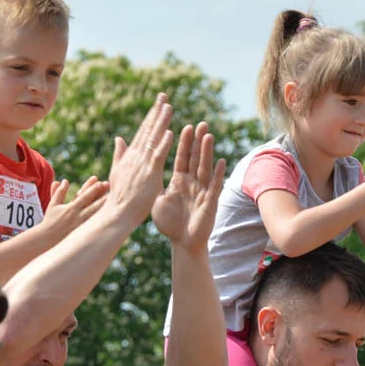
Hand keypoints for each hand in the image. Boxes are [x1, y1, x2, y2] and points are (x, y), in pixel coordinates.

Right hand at [41, 176, 109, 236]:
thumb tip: (64, 181)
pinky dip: (103, 219)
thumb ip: (59, 192)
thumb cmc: (50, 221)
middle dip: (102, 195)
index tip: (99, 181)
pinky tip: (112, 215)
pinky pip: (95, 225)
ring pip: (97, 215)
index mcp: (71, 208)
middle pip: (93, 204)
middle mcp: (78, 216)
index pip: (83, 196)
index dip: (91, 188)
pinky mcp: (84, 233)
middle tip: (111, 188)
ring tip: (115, 200)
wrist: (47, 240)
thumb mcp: (53, 205)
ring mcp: (83, 225)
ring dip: (105, 207)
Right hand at [106, 93, 174, 222]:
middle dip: (156, 112)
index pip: (142, 132)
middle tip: (164, 96)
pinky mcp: (149, 174)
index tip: (158, 104)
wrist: (117, 213)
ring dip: (161, 122)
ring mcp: (142, 164)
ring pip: (153, 139)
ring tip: (169, 107)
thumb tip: (118, 138)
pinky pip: (158, 156)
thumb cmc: (119, 197)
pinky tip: (170, 132)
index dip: (150, 117)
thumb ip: (119, 154)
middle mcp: (135, 156)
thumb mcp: (118, 171)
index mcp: (130, 156)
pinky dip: (163, 144)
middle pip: (148, 130)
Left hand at [152, 122, 225, 251]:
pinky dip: (218, 174)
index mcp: (179, 181)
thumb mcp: (158, 201)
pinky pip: (215, 185)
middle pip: (195, 158)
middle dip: (197, 141)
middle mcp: (192, 182)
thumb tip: (143, 172)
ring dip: (207, 152)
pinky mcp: (210, 201)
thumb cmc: (169, 224)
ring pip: (205, 167)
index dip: (183, 143)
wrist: (182, 242)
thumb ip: (154, 185)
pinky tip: (221, 161)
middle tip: (200, 123)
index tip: (184, 126)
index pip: (182, 158)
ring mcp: (202, 190)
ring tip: (208, 135)